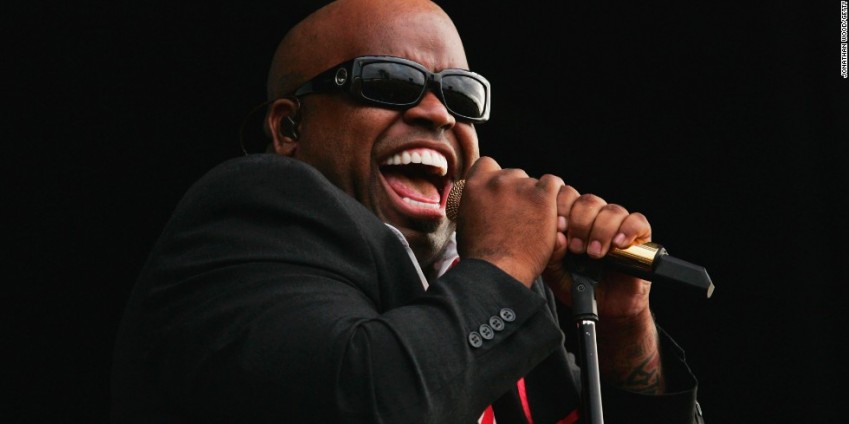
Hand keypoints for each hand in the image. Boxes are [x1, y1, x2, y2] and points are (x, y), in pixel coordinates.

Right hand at [454, 157, 564, 286]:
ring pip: (534, 182)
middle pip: (513, 175)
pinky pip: (553, 184)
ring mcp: (520, 187)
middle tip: (520, 214)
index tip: (500, 193)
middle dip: (517, 191)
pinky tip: (552, 213)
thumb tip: (480, 202)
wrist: (497, 270)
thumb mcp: (465, 224)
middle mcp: (496, 181)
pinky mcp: (542, 196)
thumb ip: (474, 206)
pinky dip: (554, 196)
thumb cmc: (480, 256)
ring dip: (535, 197)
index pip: (487, 164)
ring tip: (535, 221)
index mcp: (475, 185)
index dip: (495, 177)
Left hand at [542, 188, 663, 391]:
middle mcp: (594, 218)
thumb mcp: (557, 273)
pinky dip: (627, 230)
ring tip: (594, 254)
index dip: (562, 206)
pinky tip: (618, 244)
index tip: (559, 227)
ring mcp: (617, 225)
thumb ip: (552, 255)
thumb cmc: (578, 286)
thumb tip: (557, 235)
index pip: (567, 195)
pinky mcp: (639, 236)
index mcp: (571, 220)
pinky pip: (637, 221)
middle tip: (576, 248)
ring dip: (601, 230)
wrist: (605, 309)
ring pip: (611, 210)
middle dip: (580, 223)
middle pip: (588, 201)